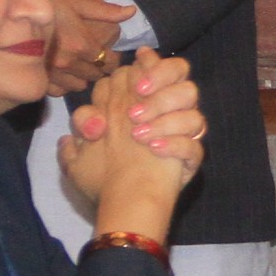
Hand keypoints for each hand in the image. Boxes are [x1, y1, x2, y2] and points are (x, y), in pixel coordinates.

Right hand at [45, 0, 129, 91]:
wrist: (11, 9)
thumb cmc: (48, 1)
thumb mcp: (77, 0)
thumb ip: (104, 10)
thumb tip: (130, 11)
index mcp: (79, 43)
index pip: (107, 61)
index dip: (113, 58)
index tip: (112, 53)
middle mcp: (66, 62)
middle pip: (95, 75)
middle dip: (99, 67)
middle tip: (97, 59)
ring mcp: (50, 73)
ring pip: (79, 85)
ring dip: (83, 77)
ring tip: (81, 65)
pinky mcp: (37, 79)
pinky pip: (59, 91)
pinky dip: (65, 85)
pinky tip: (65, 73)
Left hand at [61, 51, 200, 243]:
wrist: (120, 209)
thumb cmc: (102, 177)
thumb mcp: (81, 149)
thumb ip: (84, 121)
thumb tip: (94, 114)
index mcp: (139, 101)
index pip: (153, 66)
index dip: (147, 68)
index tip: (134, 86)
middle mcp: (164, 110)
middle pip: (181, 74)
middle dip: (159, 86)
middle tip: (134, 110)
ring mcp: (180, 131)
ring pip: (192, 102)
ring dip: (164, 115)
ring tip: (139, 135)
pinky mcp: (191, 156)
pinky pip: (194, 144)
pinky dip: (173, 145)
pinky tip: (153, 149)